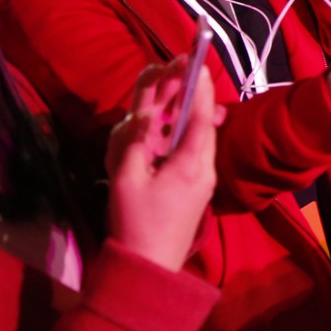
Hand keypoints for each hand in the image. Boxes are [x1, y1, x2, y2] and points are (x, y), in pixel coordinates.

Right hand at [106, 59, 222, 271]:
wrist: (150, 267)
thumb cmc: (135, 223)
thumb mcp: (125, 180)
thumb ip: (133, 143)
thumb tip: (142, 114)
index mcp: (191, 163)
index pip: (200, 116)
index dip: (199, 87)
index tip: (195, 63)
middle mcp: (204, 167)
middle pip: (203, 123)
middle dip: (192, 95)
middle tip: (181, 69)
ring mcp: (204, 179)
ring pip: (200, 136)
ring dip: (188, 113)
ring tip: (176, 90)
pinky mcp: (198, 188)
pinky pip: (195, 151)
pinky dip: (185, 133)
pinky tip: (171, 127)